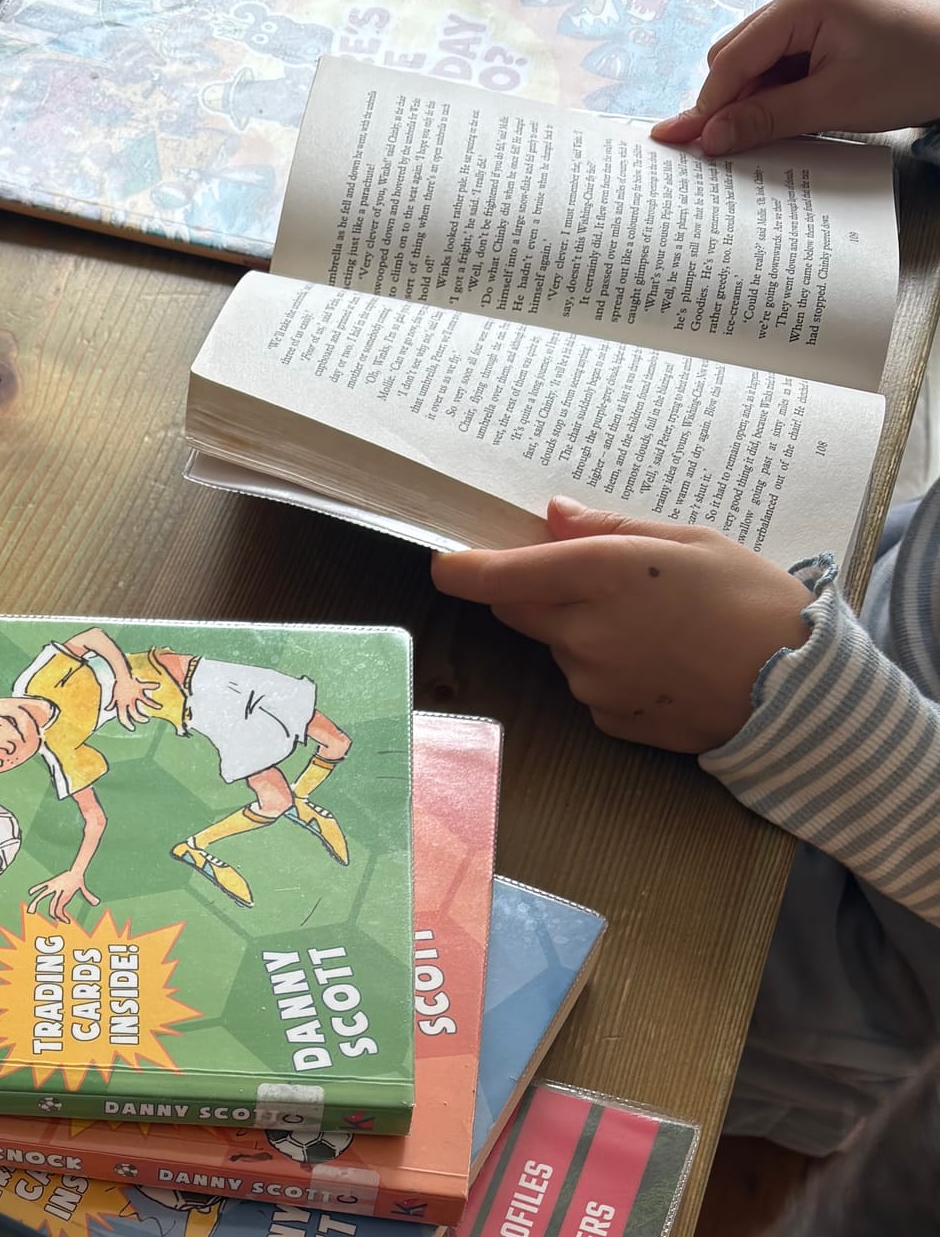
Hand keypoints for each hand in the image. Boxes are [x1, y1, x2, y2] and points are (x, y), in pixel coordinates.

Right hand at [24, 868, 99, 920]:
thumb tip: (97, 902)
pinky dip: (36, 888)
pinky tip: (30, 892)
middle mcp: (59, 891)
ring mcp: (54, 886)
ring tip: (30, 910)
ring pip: (43, 895)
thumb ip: (88, 896)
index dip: (61, 916)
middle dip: (52, 914)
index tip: (65, 921)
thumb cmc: (79, 880)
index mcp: (66, 895)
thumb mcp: (83, 889)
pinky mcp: (51, 882)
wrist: (76, 869)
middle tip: (54, 921)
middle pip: (52, 905)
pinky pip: (42, 886)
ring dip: (36, 902)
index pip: (60, 909)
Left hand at [109, 671, 160, 727]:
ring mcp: (135, 693)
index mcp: (122, 703)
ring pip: (145, 701)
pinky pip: (147, 685)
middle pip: (135, 713)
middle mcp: (129, 700)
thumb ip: (111, 704)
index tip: (132, 728)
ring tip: (159, 707)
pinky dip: (152, 685)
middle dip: (140, 718)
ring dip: (153, 704)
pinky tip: (158, 685)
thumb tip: (106, 709)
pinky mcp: (139, 686)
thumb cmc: (118, 687)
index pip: (123, 717)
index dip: (127, 724)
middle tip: (146, 720)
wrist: (120, 675)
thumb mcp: (114, 696)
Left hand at [431, 498, 809, 752]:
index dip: (464, 570)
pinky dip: (611, 670)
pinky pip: (590, 686)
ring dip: (584, 631)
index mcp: (602, 576)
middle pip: (521, 609)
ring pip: (561, 648)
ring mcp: (592, 682)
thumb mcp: (689, 542)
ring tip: (658, 623)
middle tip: (591, 577)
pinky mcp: (609, 718)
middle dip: (532, 589)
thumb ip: (609, 531)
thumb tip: (554, 518)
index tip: (443, 563)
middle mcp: (584, 632)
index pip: (503, 576)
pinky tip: (663, 660)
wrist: (794, 686)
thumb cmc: (752, 600)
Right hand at [650, 0, 939, 154]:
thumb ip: (765, 119)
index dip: (709, 105)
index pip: (733, 58)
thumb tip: (710, 138)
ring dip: (751, 100)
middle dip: (728, 101)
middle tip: (723, 147)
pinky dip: (773, 93)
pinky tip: (782, 116)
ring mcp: (812, 10)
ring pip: (753, 62)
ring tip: (762, 133)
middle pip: (735, 55)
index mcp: (803, 2)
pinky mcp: (822, 28)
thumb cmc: (909, 73)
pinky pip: (778, 63)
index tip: (689, 145)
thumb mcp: (831, 104)